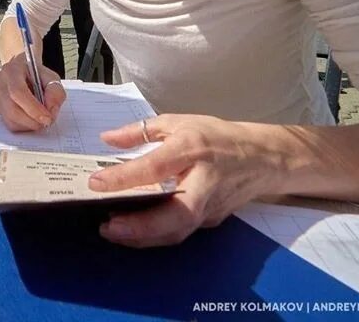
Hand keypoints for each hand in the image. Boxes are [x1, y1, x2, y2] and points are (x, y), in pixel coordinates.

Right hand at [0, 53, 64, 130]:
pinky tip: (30, 118)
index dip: (33, 108)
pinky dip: (22, 125)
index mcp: (12, 69)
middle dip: (32, 121)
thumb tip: (50, 110)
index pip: (18, 92)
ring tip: (39, 119)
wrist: (23, 71)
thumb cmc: (36, 74)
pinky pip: (8, 123)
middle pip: (11, 109)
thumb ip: (55, 92)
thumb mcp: (51, 77)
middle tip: (46, 122)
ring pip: (9, 119)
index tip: (47, 118)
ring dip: (28, 125)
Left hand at [86, 114, 276, 247]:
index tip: (96, 183)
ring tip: (113, 231)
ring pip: (178, 230)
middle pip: (176, 213)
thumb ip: (139, 131)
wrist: (262, 158)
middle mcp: (203, 181)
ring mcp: (210, 205)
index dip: (124, 176)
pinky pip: (181, 231)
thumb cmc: (216, 137)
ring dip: (144, 237)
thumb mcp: (179, 122)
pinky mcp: (211, 220)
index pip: (155, 166)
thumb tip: (106, 138)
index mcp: (192, 149)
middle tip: (107, 226)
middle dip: (140, 225)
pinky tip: (132, 232)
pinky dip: (155, 235)